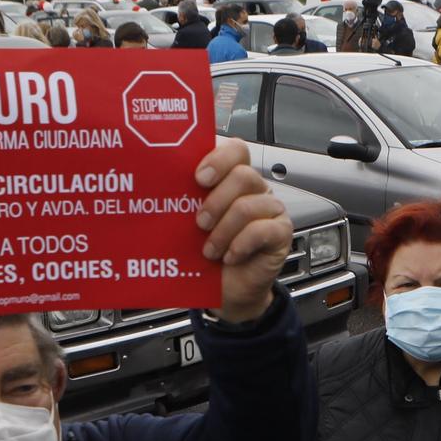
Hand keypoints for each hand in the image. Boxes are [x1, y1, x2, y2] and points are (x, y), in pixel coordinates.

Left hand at [194, 139, 292, 322]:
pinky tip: (230, 256)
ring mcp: (270, 209)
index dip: (219, 158)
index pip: (236, 149)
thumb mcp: (188, 222)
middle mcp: (254, 189)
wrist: (225, 291)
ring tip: (210, 250)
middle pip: (243, 175)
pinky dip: (241, 245)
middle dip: (216, 200)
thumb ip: (184, 199)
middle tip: (199, 223)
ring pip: (249, 204)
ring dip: (224, 230)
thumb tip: (159, 183)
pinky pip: (263, 230)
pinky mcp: (281, 233)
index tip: (198, 178)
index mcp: (231, 178)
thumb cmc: (205, 253)